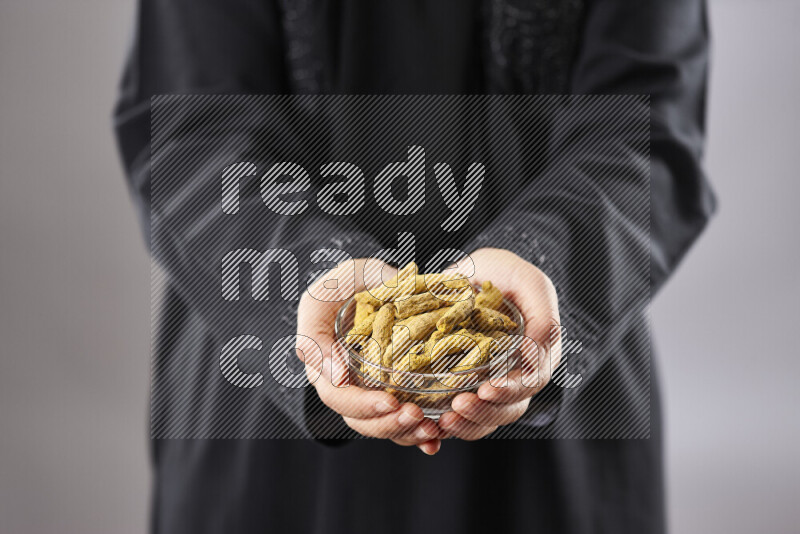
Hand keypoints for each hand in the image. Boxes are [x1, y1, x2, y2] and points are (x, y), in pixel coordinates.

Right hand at [296, 258, 442, 454]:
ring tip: (430, 430)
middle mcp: (343, 382)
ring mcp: (367, 389)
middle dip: (387, 424)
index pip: (336, 395)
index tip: (389, 401)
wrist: (373, 279)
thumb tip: (336, 376)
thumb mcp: (327, 291)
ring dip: (404, 433)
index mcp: (323, 362)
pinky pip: (400, 419)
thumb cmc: (347, 281)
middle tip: (415, 417)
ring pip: (380, 425)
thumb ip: (319, 329)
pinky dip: (418, 434)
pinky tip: (436, 440)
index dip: (361, 404)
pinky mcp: (391, 390)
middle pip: (358, 420)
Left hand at [437, 248, 561, 439]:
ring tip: (445, 420)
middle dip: (486, 411)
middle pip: (512, 407)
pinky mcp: (471, 389)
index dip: (512, 390)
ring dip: (469, 423)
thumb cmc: (502, 272)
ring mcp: (496, 383)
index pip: (533, 380)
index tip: (487, 389)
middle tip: (459, 406)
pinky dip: (454, 424)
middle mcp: (521, 372)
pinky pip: (467, 416)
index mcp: (539, 350)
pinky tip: (435, 425)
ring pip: (490, 418)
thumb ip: (540, 306)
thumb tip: (540, 344)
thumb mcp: (524, 278)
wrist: (470, 274)